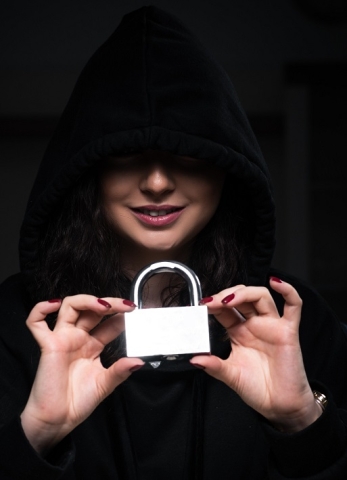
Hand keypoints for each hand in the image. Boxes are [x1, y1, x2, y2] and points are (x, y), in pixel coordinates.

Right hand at [20, 295, 143, 453]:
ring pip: (70, 307)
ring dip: (86, 301)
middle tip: (126, 306)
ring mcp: (62, 339)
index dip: (121, 316)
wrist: (57, 420)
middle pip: (92, 310)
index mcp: (92, 345)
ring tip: (103, 306)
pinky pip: (36, 323)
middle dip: (110, 304)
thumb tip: (139, 362)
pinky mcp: (47, 345)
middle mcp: (78, 338)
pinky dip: (41, 309)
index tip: (135, 313)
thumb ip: (120, 371)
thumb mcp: (105, 384)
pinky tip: (54, 304)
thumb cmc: (77, 402)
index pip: (109, 323)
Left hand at [190, 278, 321, 431]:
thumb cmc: (258, 389)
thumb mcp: (230, 376)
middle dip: (226, 295)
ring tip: (229, 300)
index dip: (214, 303)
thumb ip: (214, 366)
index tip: (201, 305)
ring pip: (261, 296)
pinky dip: (288, 290)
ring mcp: (272, 326)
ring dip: (244, 293)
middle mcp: (255, 325)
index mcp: (239, 332)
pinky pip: (294, 306)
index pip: (225, 309)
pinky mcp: (288, 331)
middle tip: (211, 302)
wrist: (279, 406)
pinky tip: (275, 282)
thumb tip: (194, 359)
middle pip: (242, 297)